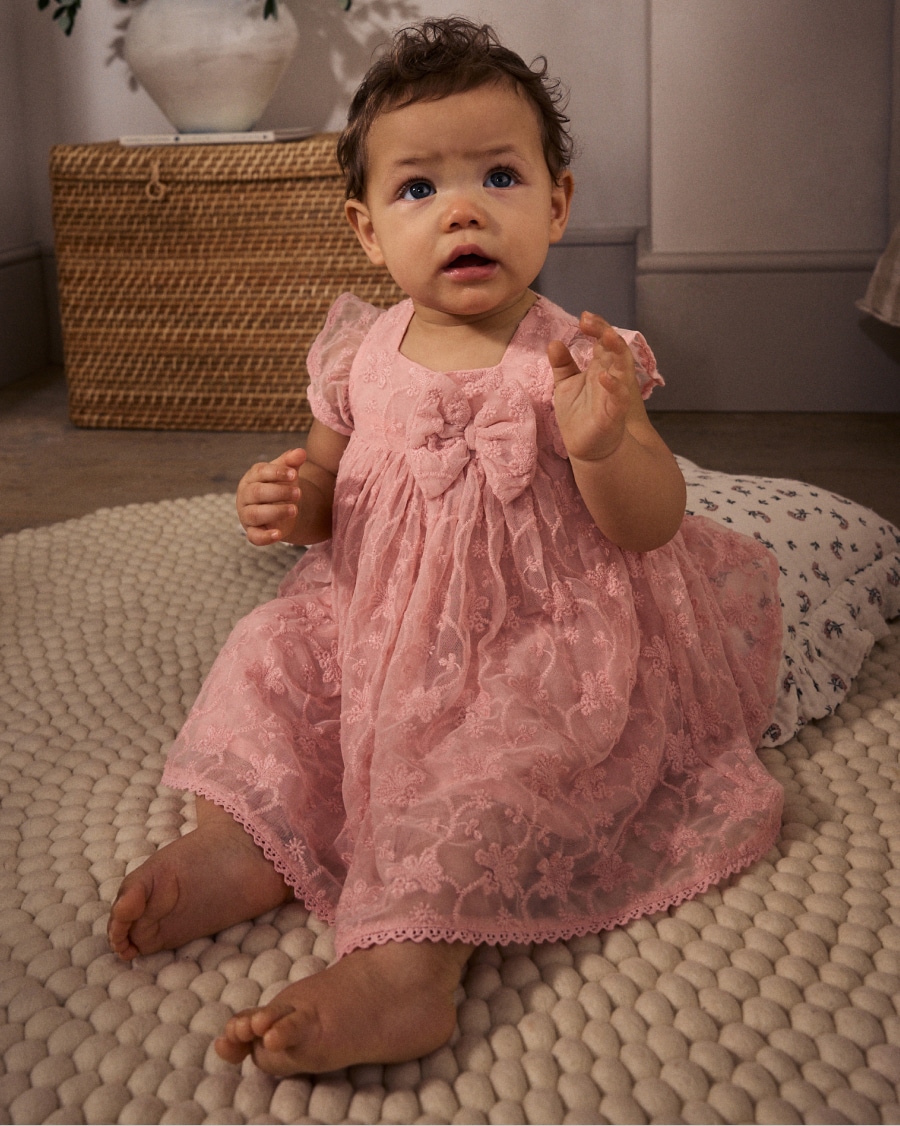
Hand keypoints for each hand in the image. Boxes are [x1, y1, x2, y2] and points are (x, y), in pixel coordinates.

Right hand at [237, 447, 306, 545]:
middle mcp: (245, 495)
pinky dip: (265, 537)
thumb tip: (301, 452)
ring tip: (295, 509)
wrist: (280, 507)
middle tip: (298, 493)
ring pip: (255, 514)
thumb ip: (292, 462)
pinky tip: (279, 534)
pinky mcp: (252, 532)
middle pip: (257, 493)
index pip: (261, 472)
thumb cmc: (280, 485)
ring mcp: (247, 514)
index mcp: (252, 477)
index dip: (277, 472)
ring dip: (275, 512)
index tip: (294, 474)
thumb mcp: (287, 473)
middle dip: (279, 492)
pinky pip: (254, 537)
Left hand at [548, 311, 636, 461]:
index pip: (602, 341)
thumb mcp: (565, 385)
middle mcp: (610, 376)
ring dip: (617, 351)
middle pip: (614, 348)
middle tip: (589, 321)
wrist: (584, 446)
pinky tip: (604, 377)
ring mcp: (614, 394)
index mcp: (599, 367)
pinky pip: (619, 397)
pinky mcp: (615, 413)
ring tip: (606, 336)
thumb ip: (562, 364)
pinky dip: (614, 386)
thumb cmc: (578, 415)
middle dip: (605, 332)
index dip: (597, 327)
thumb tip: (555, 342)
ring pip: (624, 368)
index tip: (583, 317)